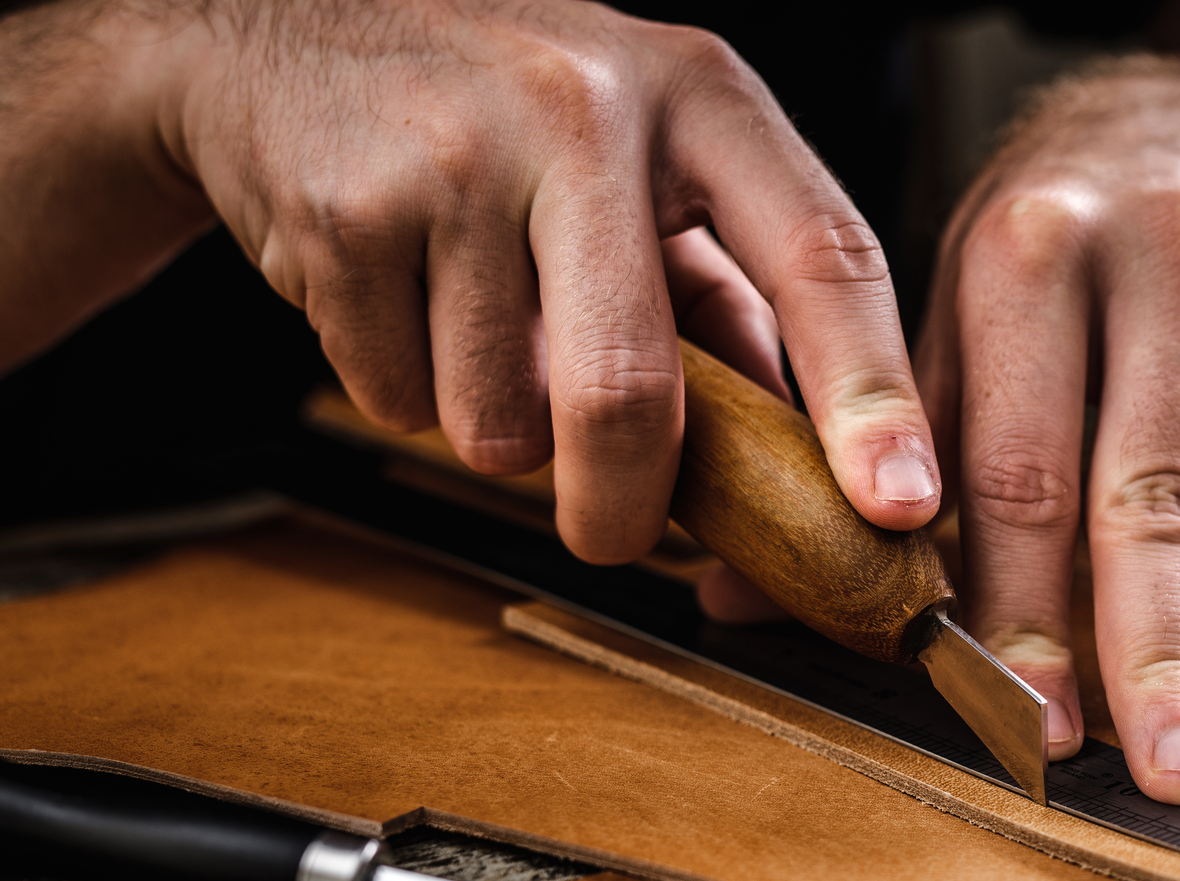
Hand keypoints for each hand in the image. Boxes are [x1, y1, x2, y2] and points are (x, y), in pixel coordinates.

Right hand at [126, 0, 938, 559]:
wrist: (279, 33)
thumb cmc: (505, 118)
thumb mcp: (647, 163)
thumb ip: (734, 300)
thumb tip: (815, 458)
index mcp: (701, 98)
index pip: (822, 257)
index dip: (870, 397)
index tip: (900, 505)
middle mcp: (590, 108)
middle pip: (631, 392)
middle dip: (625, 506)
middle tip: (615, 531)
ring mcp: (458, 151)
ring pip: (502, 422)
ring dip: (498, 431)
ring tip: (476, 330)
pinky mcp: (346, 207)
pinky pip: (399, 398)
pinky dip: (406, 393)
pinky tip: (403, 302)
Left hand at [916, 64, 1179, 804]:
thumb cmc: (1048, 246)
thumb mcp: (949, 310)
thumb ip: (882, 460)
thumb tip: (747, 593)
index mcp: (1031, 256)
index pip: (1024, 467)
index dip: (1028, 609)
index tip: (1032, 725)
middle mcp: (1165, 261)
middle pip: (1163, 492)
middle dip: (1166, 652)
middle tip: (1176, 781)